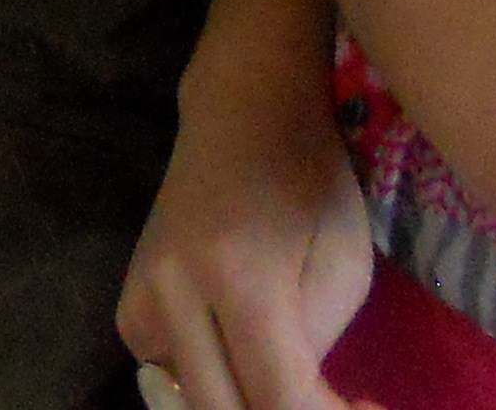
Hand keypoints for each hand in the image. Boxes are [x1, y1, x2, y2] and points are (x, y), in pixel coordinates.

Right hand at [116, 64, 375, 409]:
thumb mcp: (344, 265)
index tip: (366, 409)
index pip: (278, 397)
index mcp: (240, 276)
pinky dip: (205, 385)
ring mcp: (142, 295)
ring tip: (283, 382)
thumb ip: (313, 347)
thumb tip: (295, 401)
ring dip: (241, 402)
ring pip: (189, 399)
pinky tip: (238, 360)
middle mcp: (175, 290)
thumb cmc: (310, 182)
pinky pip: (164, 375)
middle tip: (325, 402)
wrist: (242, 114)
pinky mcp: (129, 302)